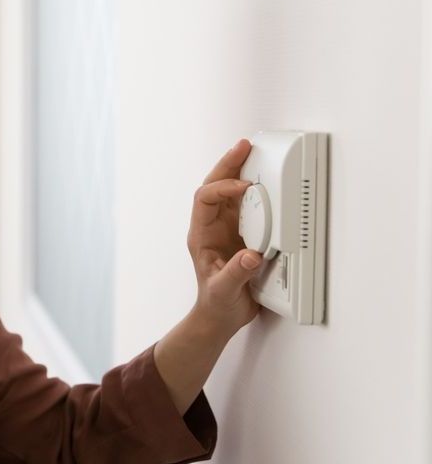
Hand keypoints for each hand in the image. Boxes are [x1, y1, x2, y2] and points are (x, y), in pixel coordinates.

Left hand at [186, 138, 262, 336]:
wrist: (220, 317)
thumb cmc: (217, 304)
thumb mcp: (224, 292)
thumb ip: (235, 275)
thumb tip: (250, 256)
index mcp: (201, 236)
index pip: (205, 200)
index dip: (223, 188)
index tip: (247, 188)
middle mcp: (211, 227)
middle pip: (213, 187)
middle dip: (227, 165)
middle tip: (243, 146)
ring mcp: (225, 229)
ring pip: (227, 191)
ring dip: (238, 171)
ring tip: (251, 152)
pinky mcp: (240, 234)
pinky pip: (244, 205)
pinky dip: (253, 190)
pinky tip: (263, 180)